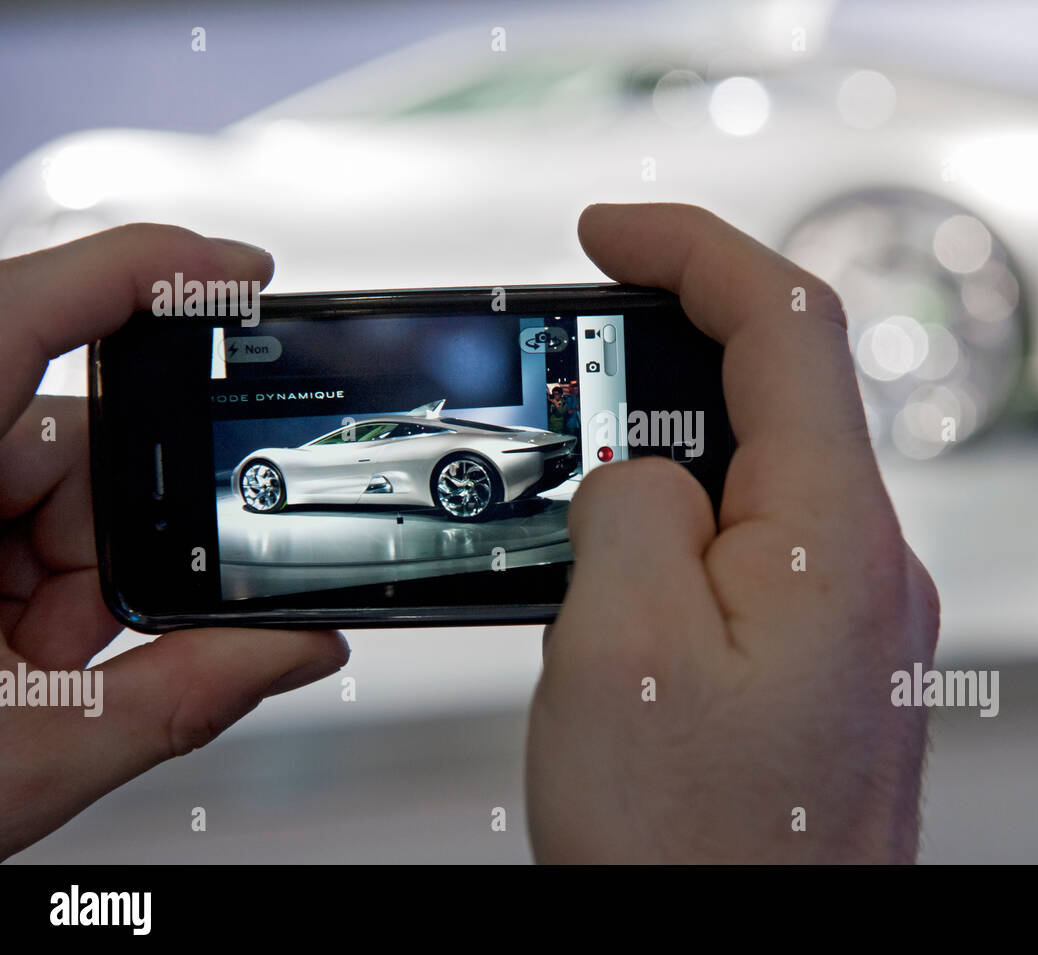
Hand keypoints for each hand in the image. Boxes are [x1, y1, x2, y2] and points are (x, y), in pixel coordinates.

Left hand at [0, 225, 348, 859]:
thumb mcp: (22, 758)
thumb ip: (182, 695)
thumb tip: (291, 645)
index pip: (23, 312)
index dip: (144, 269)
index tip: (238, 270)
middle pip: (64, 430)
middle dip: (108, 537)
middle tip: (73, 643)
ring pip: (44, 476)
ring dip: (69, 574)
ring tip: (23, 670)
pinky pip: (7, 509)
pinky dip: (36, 578)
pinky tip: (7, 652)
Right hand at [527, 204, 939, 862]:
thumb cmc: (698, 852)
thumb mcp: (617, 647)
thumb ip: (627, 507)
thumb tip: (637, 470)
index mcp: (834, 540)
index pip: (785, 323)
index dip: (691, 247)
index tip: (609, 230)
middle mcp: (868, 570)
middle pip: (777, 394)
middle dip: (664, 358)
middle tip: (568, 372)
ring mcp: (857, 619)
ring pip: (758, 479)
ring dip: (662, 459)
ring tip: (575, 506)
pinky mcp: (829, 662)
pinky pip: (757, 552)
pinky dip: (683, 531)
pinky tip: (621, 578)